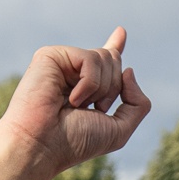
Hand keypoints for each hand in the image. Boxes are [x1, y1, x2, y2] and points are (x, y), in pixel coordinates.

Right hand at [0, 29, 151, 178]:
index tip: (121, 33)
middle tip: (92, 109)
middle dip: (113, 88)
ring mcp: (62, 63)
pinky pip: (89, 59)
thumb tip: (129, 70)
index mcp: (86, 88)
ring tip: (76, 106)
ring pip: (105, 57)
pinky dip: (89, 84)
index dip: (115, 46)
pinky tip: (71, 99)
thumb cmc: (74, 142)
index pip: (105, 62)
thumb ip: (137, 104)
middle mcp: (73, 73)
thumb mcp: (119, 130)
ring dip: (101, 89)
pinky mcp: (51, 56)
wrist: (41, 146)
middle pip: (113, 60)